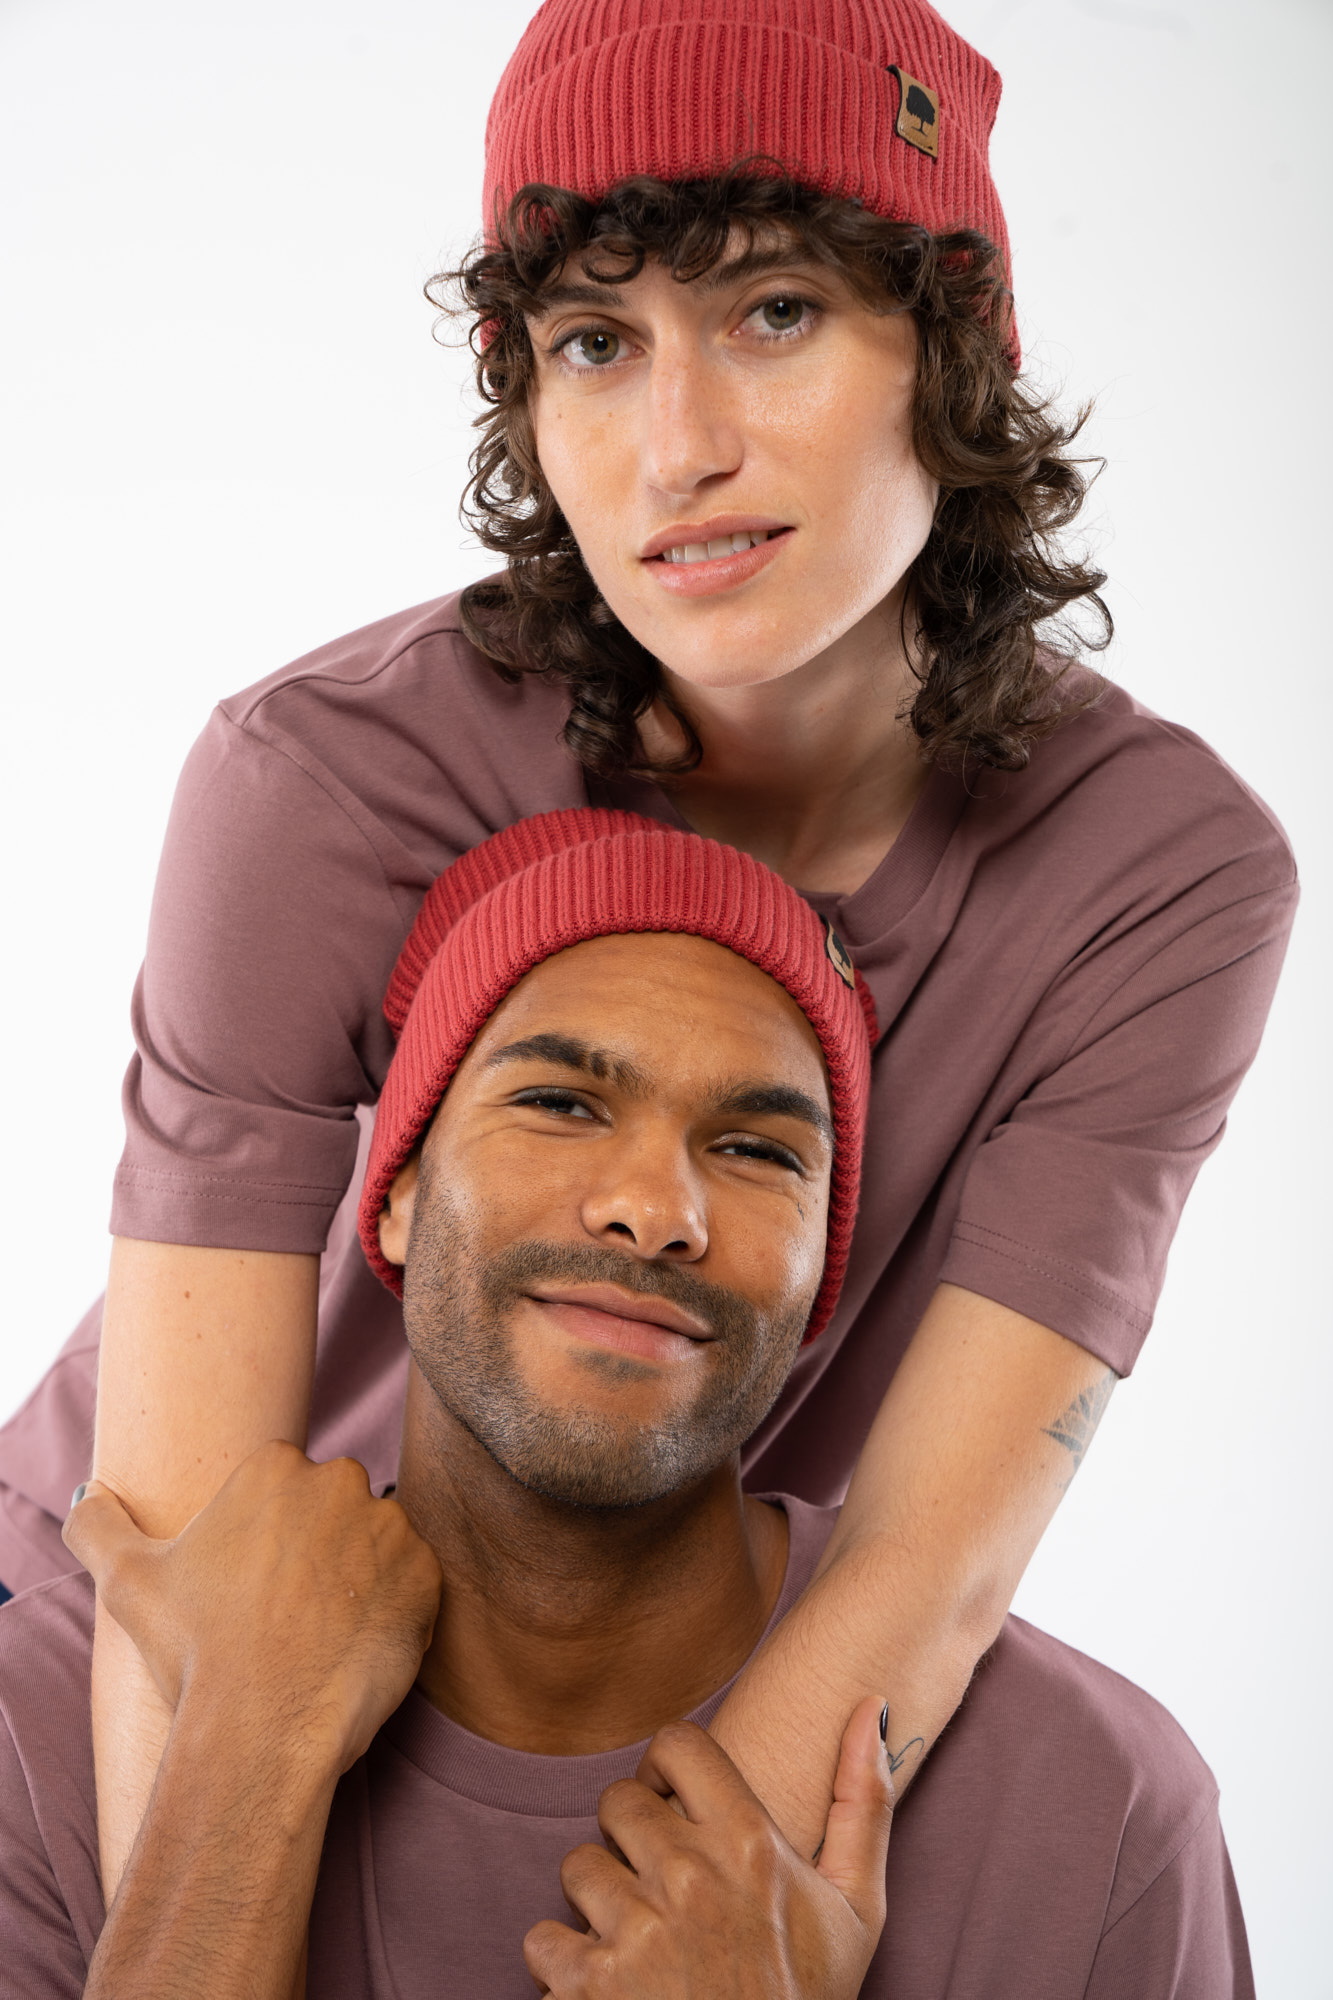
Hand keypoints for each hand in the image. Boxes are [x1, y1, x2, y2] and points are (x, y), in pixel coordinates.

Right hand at [65, 1441, 441, 1777]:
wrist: (260, 1726)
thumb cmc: (193, 1651)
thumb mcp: (127, 1582)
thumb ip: (99, 1527)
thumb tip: (87, 1499)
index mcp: (276, 1467)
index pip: (281, 1487)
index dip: (265, 1539)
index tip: (252, 1583)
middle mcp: (341, 1482)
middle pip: (332, 1509)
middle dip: (315, 1551)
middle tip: (286, 1613)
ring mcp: (390, 1527)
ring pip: (374, 1545)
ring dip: (357, 1579)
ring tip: (319, 1634)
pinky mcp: (426, 1575)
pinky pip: (414, 1585)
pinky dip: (392, 1612)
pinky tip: (353, 1648)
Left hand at [524, 1696, 891, 1997]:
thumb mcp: (856, 1909)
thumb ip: (863, 1803)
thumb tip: (871, 1706)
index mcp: (749, 1845)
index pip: (676, 1745)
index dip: (668, 1770)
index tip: (676, 1805)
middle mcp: (689, 1877)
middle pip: (617, 1803)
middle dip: (632, 1840)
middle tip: (660, 1886)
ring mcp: (635, 1933)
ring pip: (577, 1866)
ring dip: (598, 1902)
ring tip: (637, 1939)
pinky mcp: (589, 1986)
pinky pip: (542, 1939)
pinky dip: (564, 1964)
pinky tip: (608, 1984)